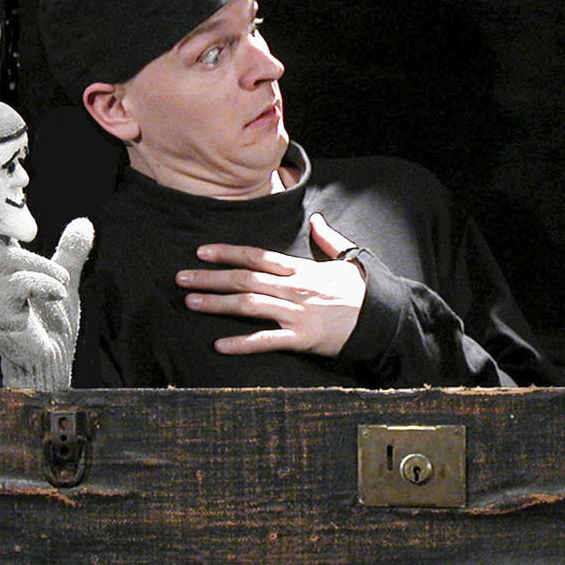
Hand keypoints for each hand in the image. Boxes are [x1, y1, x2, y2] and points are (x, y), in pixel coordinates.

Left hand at [175, 213, 366, 356]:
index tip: (202, 252)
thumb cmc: (365, 290)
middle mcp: (294, 288)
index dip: (227, 252)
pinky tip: (219, 345)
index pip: (257, 256)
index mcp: (301, 268)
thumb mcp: (349, 258)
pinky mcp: (302, 339)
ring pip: (249, 304)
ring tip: (191, 302)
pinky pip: (266, 341)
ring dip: (217, 304)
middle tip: (180, 278)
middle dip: (210, 278)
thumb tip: (317, 220)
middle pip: (244, 279)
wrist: (384, 318)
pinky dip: (241, 344)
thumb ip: (328, 239)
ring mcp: (296, 313)